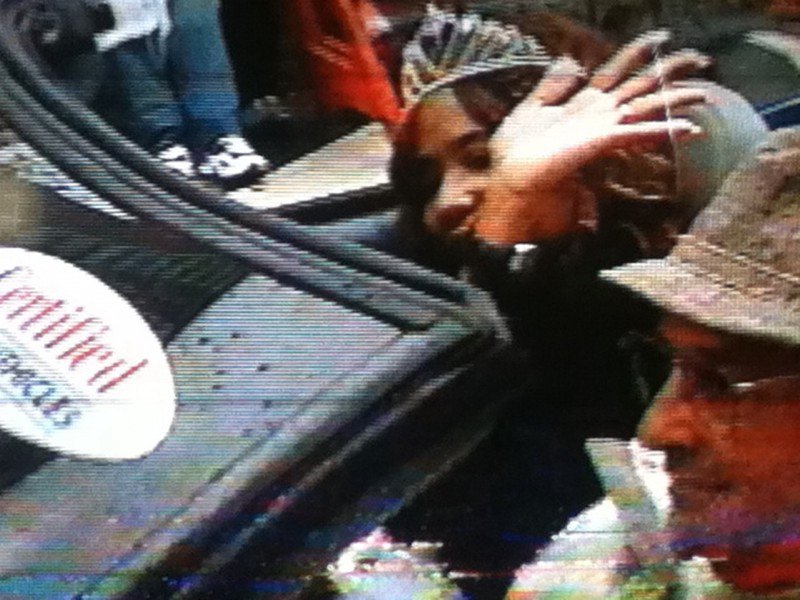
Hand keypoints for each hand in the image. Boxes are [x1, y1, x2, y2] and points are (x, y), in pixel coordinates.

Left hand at [473, 31, 709, 244]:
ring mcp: (602, 126)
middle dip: (670, 71)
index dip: (637, 53)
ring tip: (705, 94)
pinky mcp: (602, 140)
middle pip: (640, 85)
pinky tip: (689, 129)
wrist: (511, 179)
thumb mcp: (530, 108)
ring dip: (676, 99)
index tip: (661, 37)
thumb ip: (552, 86)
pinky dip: (664, 129)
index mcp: (582, 102)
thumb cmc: (516, 150)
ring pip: (646, 105)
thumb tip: (569, 60)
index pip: (615, 70)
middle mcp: (598, 113)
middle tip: (701, 59)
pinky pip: (638, 131)